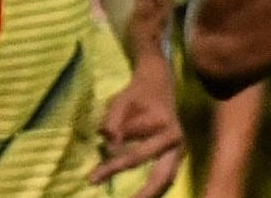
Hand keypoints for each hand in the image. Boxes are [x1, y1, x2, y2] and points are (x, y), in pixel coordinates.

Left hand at [90, 55, 184, 197]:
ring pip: (166, 180)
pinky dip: (155, 188)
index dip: (112, 167)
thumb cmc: (138, 93)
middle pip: (161, 178)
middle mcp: (177, 144)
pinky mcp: (174, 155)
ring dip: (151, 194)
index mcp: (167, 130)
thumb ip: (113, 122)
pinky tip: (142, 195)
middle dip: (144, 195)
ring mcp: (178, 151)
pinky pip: (166, 176)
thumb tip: (109, 144)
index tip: (91, 178)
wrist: (158, 83)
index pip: (135, 157)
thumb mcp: (121, 101)